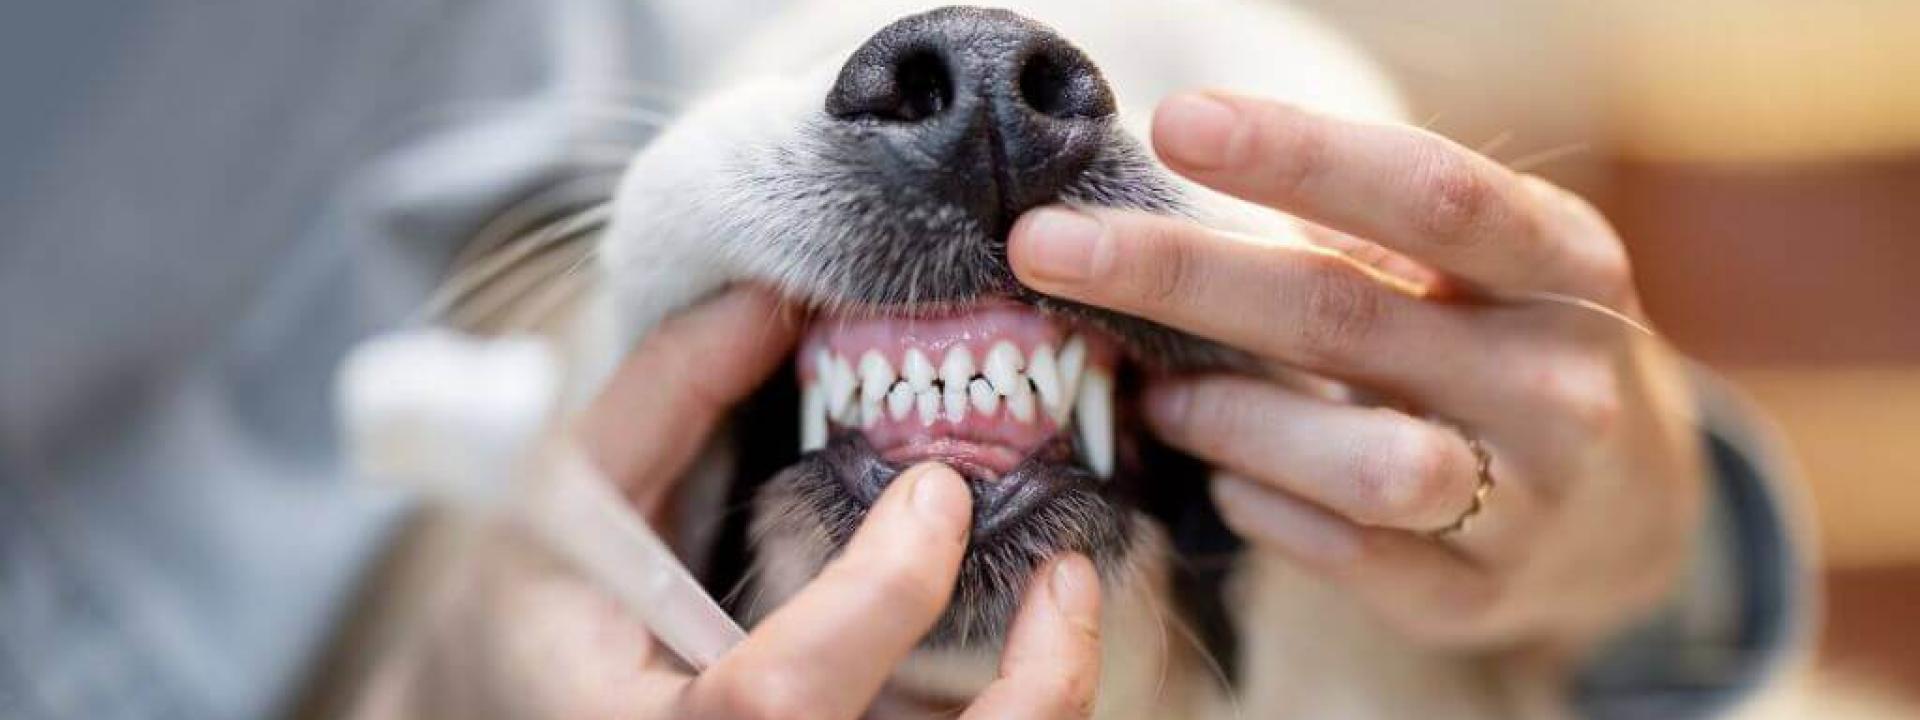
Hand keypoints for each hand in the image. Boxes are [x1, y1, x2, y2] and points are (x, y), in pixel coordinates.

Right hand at [363, 288, 1102, 719]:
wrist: (534, 712)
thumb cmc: (537, 619)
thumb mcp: (568, 502)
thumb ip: (665, 400)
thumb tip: (773, 295)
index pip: (772, 704)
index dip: (877, 600)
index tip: (937, 492)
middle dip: (1025, 691)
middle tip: (1063, 578)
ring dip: (1044, 711)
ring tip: (1071, 608)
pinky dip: (1019, 716)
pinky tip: (1042, 655)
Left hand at [1007, 92, 1706, 657]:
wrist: (1636, 511)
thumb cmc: (1514, 347)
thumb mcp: (1486, 268)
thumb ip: (1368, 229)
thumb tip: (1188, 170)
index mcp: (1565, 264)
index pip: (1429, 193)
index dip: (1299, 154)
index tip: (1174, 122)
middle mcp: (1558, 380)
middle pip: (1345, 317)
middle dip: (1178, 276)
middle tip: (1048, 248)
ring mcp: (1526, 501)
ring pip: (1355, 461)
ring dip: (1225, 419)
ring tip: (1158, 397)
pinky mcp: (1473, 595)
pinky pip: (1341, 553)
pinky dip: (1260, 507)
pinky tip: (1229, 478)